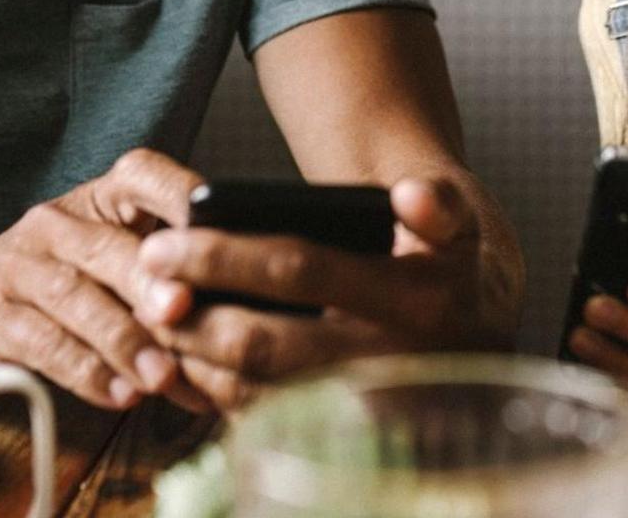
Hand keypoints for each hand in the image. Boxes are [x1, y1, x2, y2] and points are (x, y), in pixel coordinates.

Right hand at [0, 149, 205, 410]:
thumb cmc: (57, 277)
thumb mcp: (106, 251)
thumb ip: (163, 266)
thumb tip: (244, 300)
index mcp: (96, 199)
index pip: (141, 175)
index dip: (178, 194)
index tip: (216, 223)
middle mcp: (54, 225)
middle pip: (107, 248)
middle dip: (149, 283)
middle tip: (184, 311)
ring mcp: (18, 269)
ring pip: (74, 299)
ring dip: (123, 340)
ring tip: (161, 376)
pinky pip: (43, 344)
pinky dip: (85, 372)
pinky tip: (119, 393)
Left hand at [132, 176, 507, 409]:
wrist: (483, 333)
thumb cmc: (452, 262)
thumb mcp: (464, 223)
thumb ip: (440, 204)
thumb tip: (409, 195)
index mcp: (415, 300)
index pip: (300, 271)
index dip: (224, 257)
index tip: (163, 242)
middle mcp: (388, 362)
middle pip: (263, 343)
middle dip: (193, 315)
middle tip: (143, 287)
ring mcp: (361, 406)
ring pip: (256, 390)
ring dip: (196, 358)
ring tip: (154, 319)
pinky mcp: (340, 433)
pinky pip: (264, 418)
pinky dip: (216, 391)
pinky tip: (188, 357)